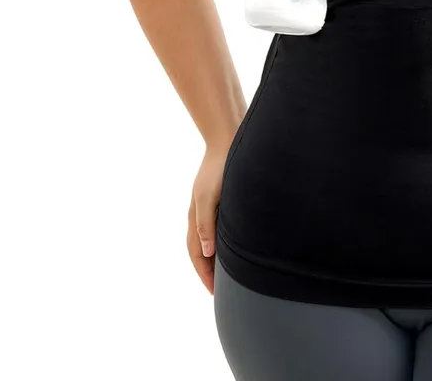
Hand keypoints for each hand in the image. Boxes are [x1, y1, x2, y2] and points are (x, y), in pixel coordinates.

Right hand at [187, 144, 228, 294]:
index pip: (197, 254)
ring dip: (215, 259)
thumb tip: (206, 253)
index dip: (204, 274)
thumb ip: (206, 224)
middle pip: (202, 251)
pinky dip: (223, 243)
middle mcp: (201, 215)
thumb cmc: (220, 168)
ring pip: (210, 241)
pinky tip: (235, 247)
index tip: (214, 293)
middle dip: (209, 271)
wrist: (228, 138)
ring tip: (228, 275)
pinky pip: (219, 229)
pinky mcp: (221, 200)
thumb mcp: (209, 197)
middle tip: (221, 291)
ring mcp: (210, 208)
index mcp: (196, 217)